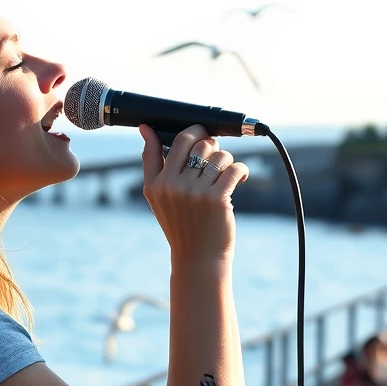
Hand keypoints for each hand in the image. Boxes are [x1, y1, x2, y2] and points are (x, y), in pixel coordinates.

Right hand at [139, 124, 248, 264]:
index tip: (198, 133)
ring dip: (226, 160)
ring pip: (218, 155)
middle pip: (197, 142)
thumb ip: (151, 162)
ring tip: (225, 173)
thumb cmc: (180, 223)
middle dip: (210, 143)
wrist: (197, 256)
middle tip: (215, 156)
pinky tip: (239, 178)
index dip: (191, 132)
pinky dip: (241, 170)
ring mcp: (194, 192)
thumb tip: (145, 128)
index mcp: (156, 183)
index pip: (174, 142)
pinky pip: (234, 168)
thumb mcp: (157, 195)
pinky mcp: (217, 199)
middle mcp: (172, 186)